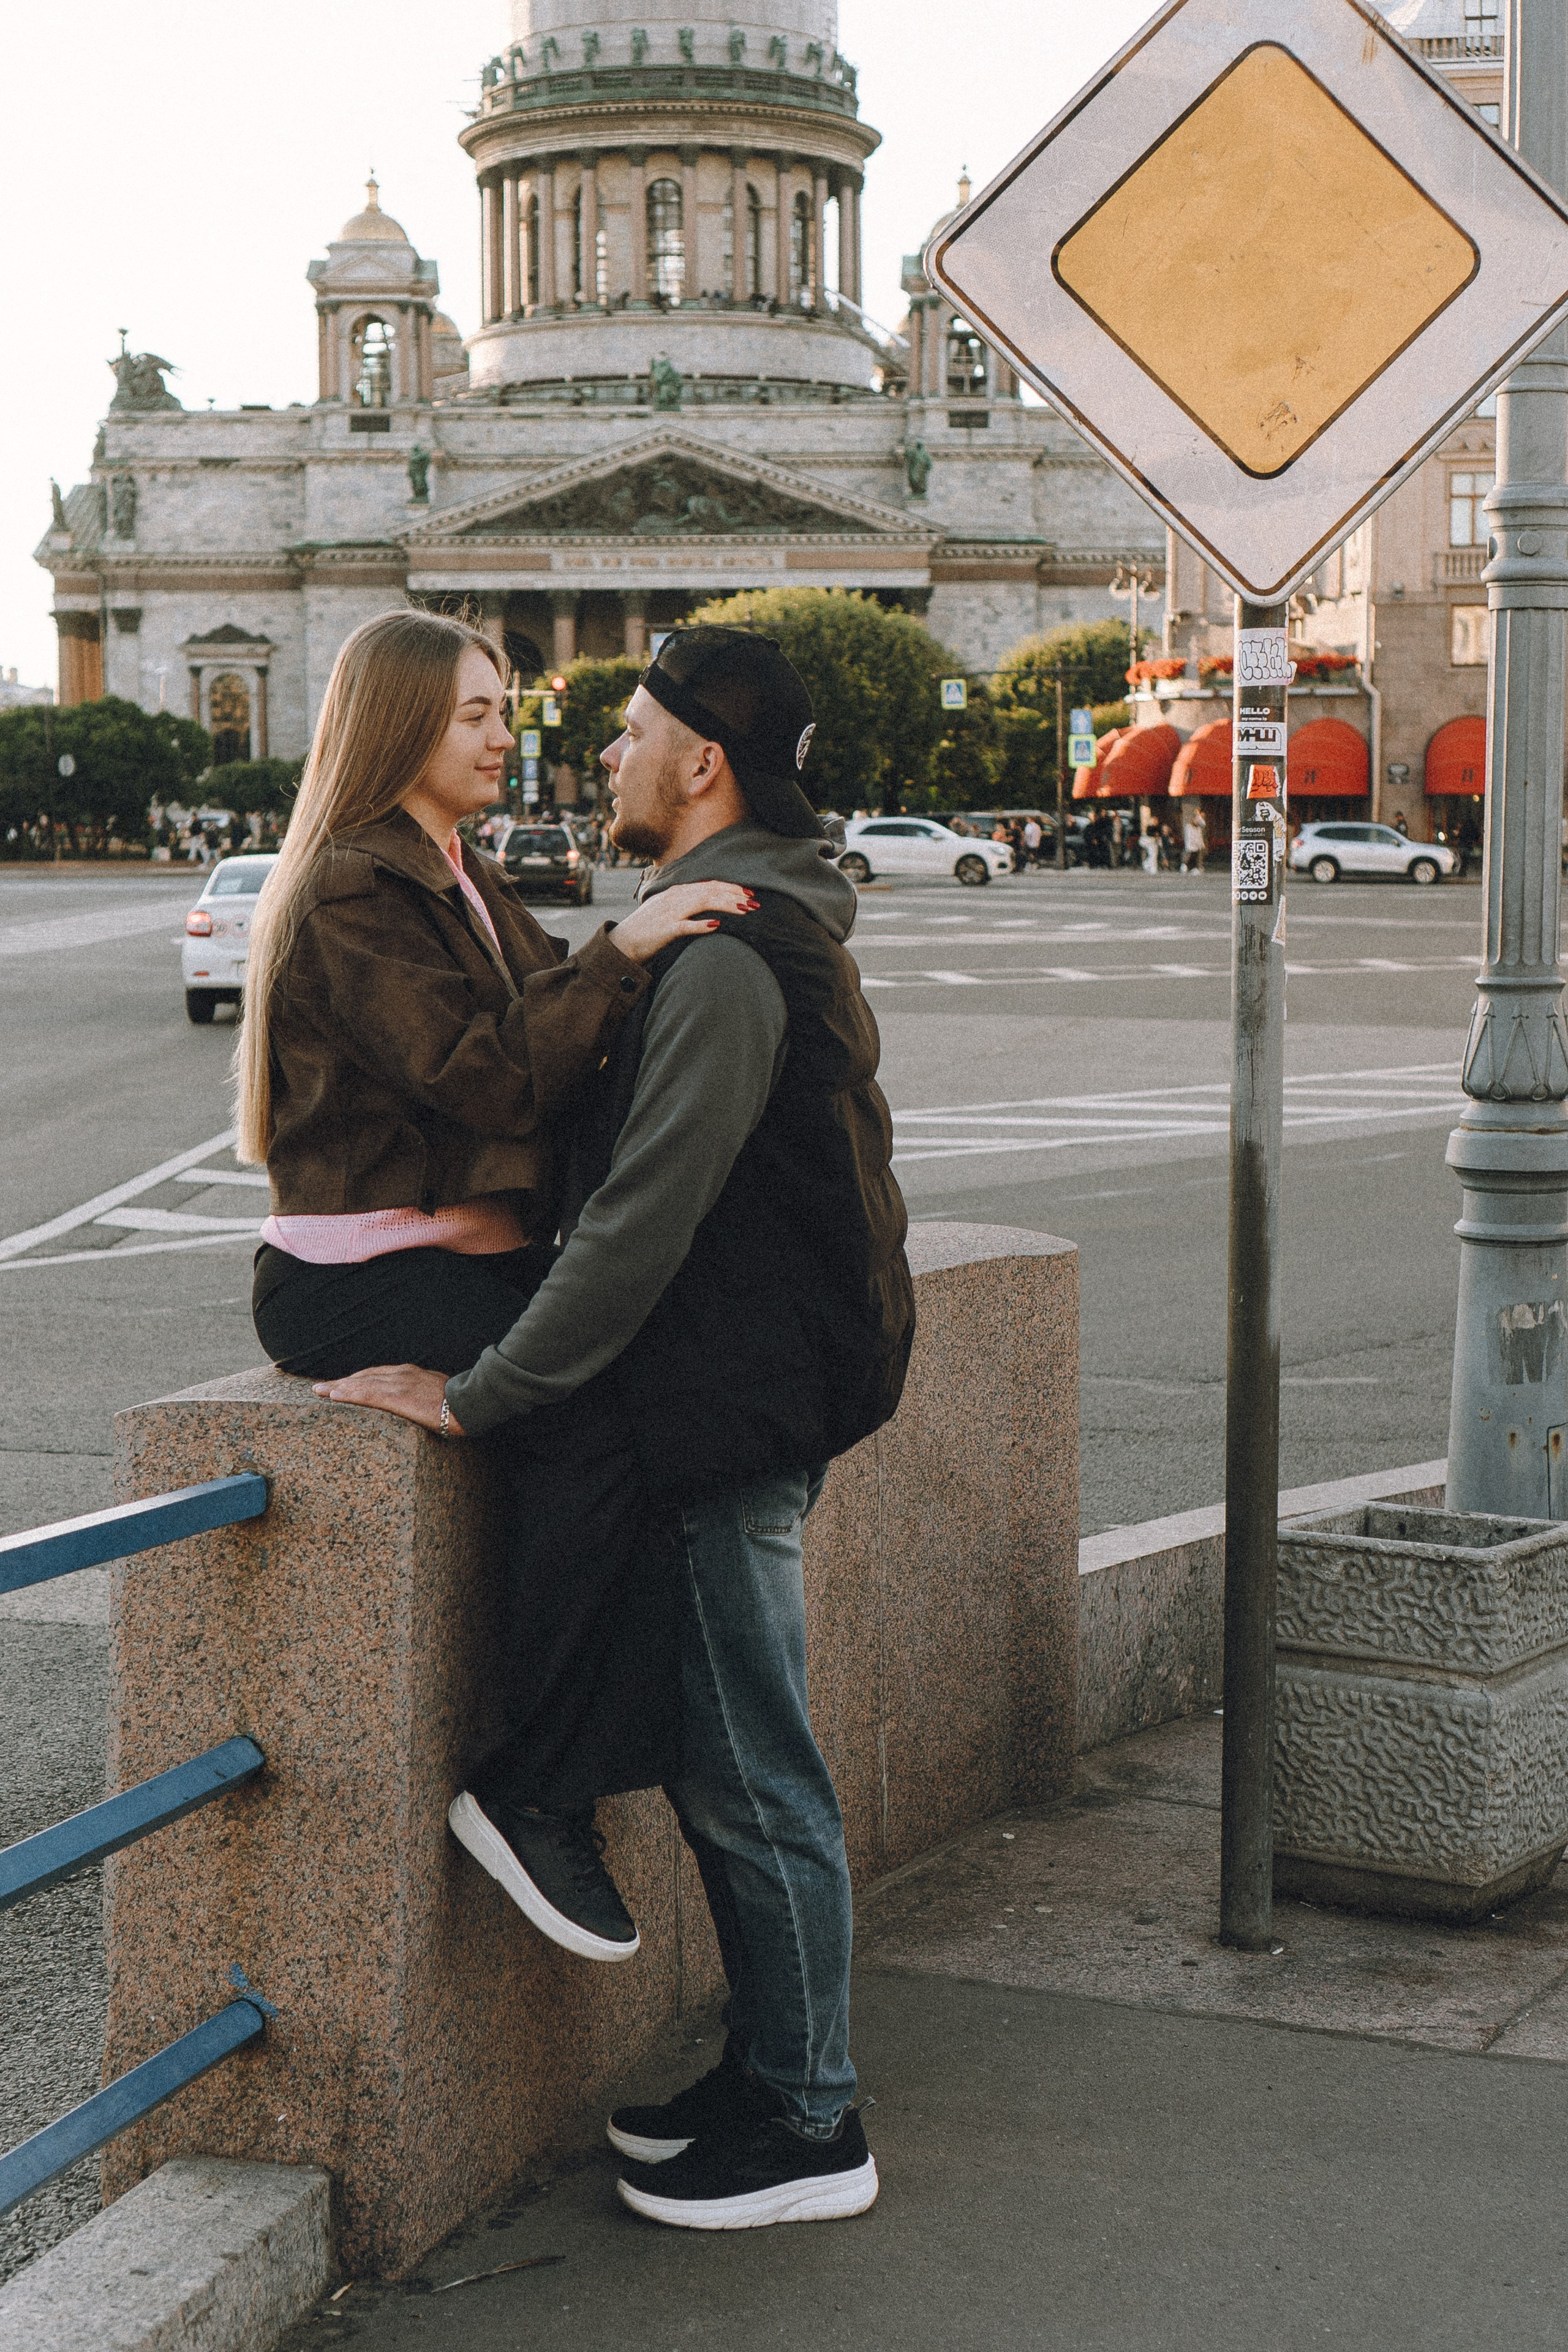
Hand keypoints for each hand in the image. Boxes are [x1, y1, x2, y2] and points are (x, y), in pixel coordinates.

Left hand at [311, 1364, 460, 1434]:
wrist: (470, 1402)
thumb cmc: (459, 1402)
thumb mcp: (437, 1392)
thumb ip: (423, 1395)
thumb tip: (419, 1405)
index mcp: (410, 1373)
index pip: (376, 1374)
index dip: (356, 1379)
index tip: (341, 1384)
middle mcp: (401, 1374)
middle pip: (364, 1376)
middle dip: (341, 1382)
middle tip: (320, 1387)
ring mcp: (398, 1383)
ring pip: (361, 1383)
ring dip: (338, 1387)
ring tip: (320, 1391)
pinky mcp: (397, 1396)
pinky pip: (367, 1394)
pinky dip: (348, 1394)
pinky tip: (334, 1396)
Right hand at [611, 881, 758, 963]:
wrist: (622, 944)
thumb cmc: (648, 930)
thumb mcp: (669, 911)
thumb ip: (688, 905)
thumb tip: (712, 907)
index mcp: (677, 892)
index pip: (709, 885)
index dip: (731, 888)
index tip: (750, 894)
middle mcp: (674, 898)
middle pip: (710, 891)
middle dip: (735, 895)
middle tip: (755, 902)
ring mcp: (669, 913)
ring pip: (701, 903)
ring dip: (725, 905)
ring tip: (745, 909)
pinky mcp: (663, 931)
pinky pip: (684, 926)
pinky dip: (701, 925)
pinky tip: (716, 925)